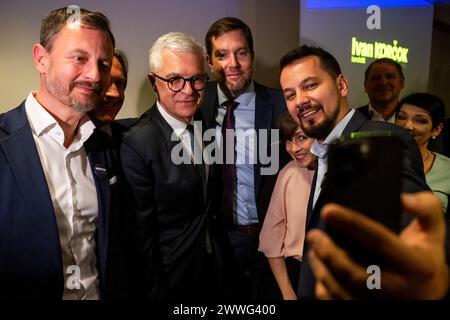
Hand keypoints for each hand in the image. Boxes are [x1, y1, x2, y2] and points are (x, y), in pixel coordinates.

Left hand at [306, 191, 448, 298]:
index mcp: (413, 265)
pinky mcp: (363, 310)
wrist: (427, 294)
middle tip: (313, 234)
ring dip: (321, 268)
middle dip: (328, 253)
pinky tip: (319, 269)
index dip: (352, 223)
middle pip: (354, 273)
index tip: (328, 210)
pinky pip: (336, 301)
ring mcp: (378, 304)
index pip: (378, 240)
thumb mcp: (433, 232)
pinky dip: (323, 286)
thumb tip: (402, 198)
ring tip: (313, 248)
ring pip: (341, 290)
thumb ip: (426, 209)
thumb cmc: (424, 257)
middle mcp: (396, 289)